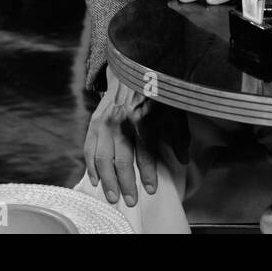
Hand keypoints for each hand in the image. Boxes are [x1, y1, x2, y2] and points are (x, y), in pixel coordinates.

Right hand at [82, 78, 186, 206]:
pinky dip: (91, 167)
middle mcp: (121, 123)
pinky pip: (89, 149)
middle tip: (130, 201)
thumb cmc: (156, 93)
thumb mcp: (173, 111)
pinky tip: (95, 179)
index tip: (151, 190)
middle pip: (121, 162)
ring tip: (112, 196)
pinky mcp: (95, 121)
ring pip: (102, 159)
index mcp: (142, 120)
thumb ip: (178, 137)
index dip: (148, 176)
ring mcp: (105, 122)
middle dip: (126, 184)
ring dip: (107, 181)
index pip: (145, 156)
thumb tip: (183, 160)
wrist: (132, 69)